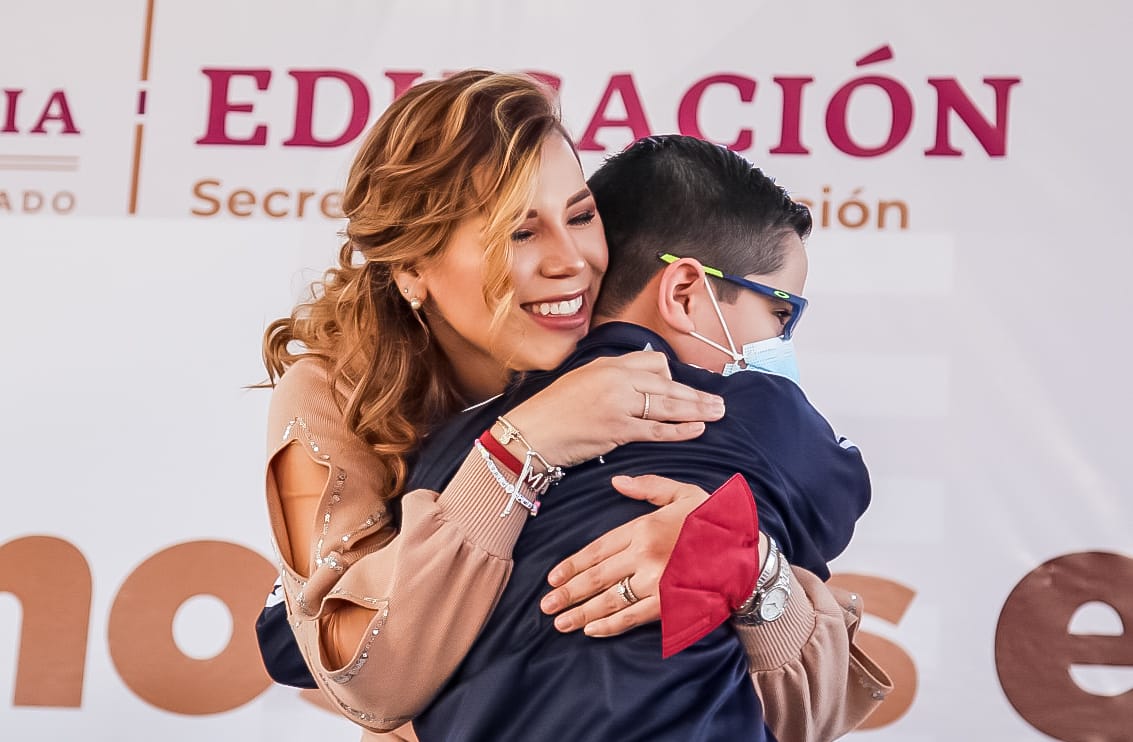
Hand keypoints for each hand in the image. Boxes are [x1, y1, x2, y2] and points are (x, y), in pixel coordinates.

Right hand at [503, 352, 724, 466]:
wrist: (531, 432)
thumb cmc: (553, 411)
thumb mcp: (581, 380)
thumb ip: (610, 378)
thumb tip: (636, 380)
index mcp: (609, 364)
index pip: (653, 362)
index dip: (672, 376)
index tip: (683, 387)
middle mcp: (617, 379)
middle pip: (668, 384)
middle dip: (697, 394)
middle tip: (719, 402)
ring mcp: (619, 403)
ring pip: (668, 405)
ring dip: (697, 410)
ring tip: (717, 413)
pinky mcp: (618, 429)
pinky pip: (657, 429)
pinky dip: (680, 430)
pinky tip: (697, 430)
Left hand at [538, 474, 710, 636]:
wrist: (750, 552)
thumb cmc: (716, 521)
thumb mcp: (684, 493)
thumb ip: (648, 487)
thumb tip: (616, 482)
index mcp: (644, 527)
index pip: (598, 549)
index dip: (573, 565)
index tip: (553, 578)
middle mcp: (645, 554)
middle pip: (597, 576)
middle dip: (568, 593)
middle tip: (546, 606)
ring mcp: (656, 581)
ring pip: (609, 599)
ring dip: (581, 613)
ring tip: (560, 622)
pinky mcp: (670, 604)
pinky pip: (632, 616)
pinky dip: (609, 625)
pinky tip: (591, 630)